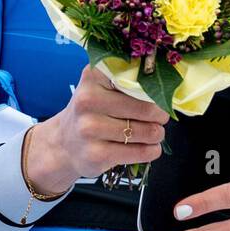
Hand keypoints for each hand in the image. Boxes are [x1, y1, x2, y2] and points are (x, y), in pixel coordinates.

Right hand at [24, 63, 169, 195]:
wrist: (63, 143)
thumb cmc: (92, 111)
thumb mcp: (100, 86)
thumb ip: (127, 80)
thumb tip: (165, 86)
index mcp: (93, 76)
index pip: (137, 78)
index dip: (155, 88)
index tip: (160, 93)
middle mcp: (88, 100)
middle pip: (146, 107)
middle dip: (160, 114)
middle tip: (161, 116)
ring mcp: (90, 129)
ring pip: (146, 131)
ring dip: (157, 134)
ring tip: (155, 133)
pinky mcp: (97, 154)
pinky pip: (139, 152)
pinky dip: (151, 150)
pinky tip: (149, 147)